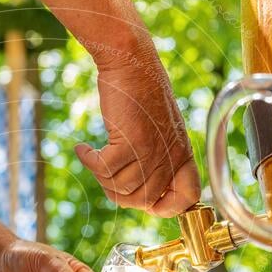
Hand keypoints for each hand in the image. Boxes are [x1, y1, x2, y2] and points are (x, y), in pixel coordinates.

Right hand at [76, 45, 200, 216]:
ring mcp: (151, 150)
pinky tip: (84, 149)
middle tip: (104, 175)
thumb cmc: (142, 97)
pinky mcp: (130, 141)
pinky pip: (104, 169)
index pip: (187, 198)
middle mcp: (171, 156)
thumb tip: (142, 194)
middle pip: (143, 201)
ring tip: (94, 158)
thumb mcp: (160, 132)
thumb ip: (158, 161)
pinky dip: (89, 161)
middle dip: (118, 194)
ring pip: (121, 188)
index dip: (166, 208)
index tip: (144, 201)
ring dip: (100, 177)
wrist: (133, 63)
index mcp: (183, 155)